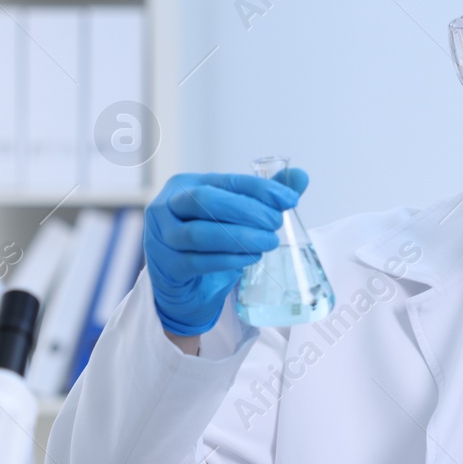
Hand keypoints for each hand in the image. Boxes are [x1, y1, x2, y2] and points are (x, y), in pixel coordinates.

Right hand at [143, 170, 306, 336]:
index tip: (290, 199)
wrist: (184, 287)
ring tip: (269, 242)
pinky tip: (250, 258)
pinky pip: (197, 261)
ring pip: (199, 233)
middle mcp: (167, 206)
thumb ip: (262, 197)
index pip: (226, 181)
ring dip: (239, 237)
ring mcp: (162, 237)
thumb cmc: (209, 244)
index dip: (259, 189)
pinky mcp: (167, 266)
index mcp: (185, 185)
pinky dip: (227, 259)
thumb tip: (300, 176)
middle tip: (275, 223)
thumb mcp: (233, 217)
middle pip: (204, 201)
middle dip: (245, 210)